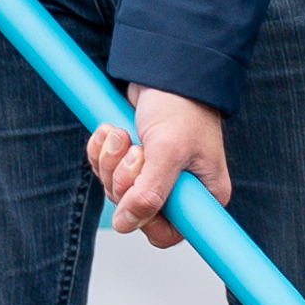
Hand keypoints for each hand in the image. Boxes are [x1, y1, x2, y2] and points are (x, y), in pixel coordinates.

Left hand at [93, 88, 230, 243]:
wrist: (165, 70)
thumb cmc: (180, 106)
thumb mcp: (168, 151)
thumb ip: (149, 193)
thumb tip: (126, 224)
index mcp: (203, 196)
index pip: (168, 233)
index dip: (146, 219)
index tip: (139, 194)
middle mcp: (180, 190)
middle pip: (135, 211)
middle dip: (123, 180)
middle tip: (136, 151)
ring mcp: (154, 175)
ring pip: (115, 190)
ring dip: (109, 162)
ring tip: (122, 133)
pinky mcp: (132, 160)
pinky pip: (104, 171)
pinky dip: (101, 151)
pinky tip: (111, 130)